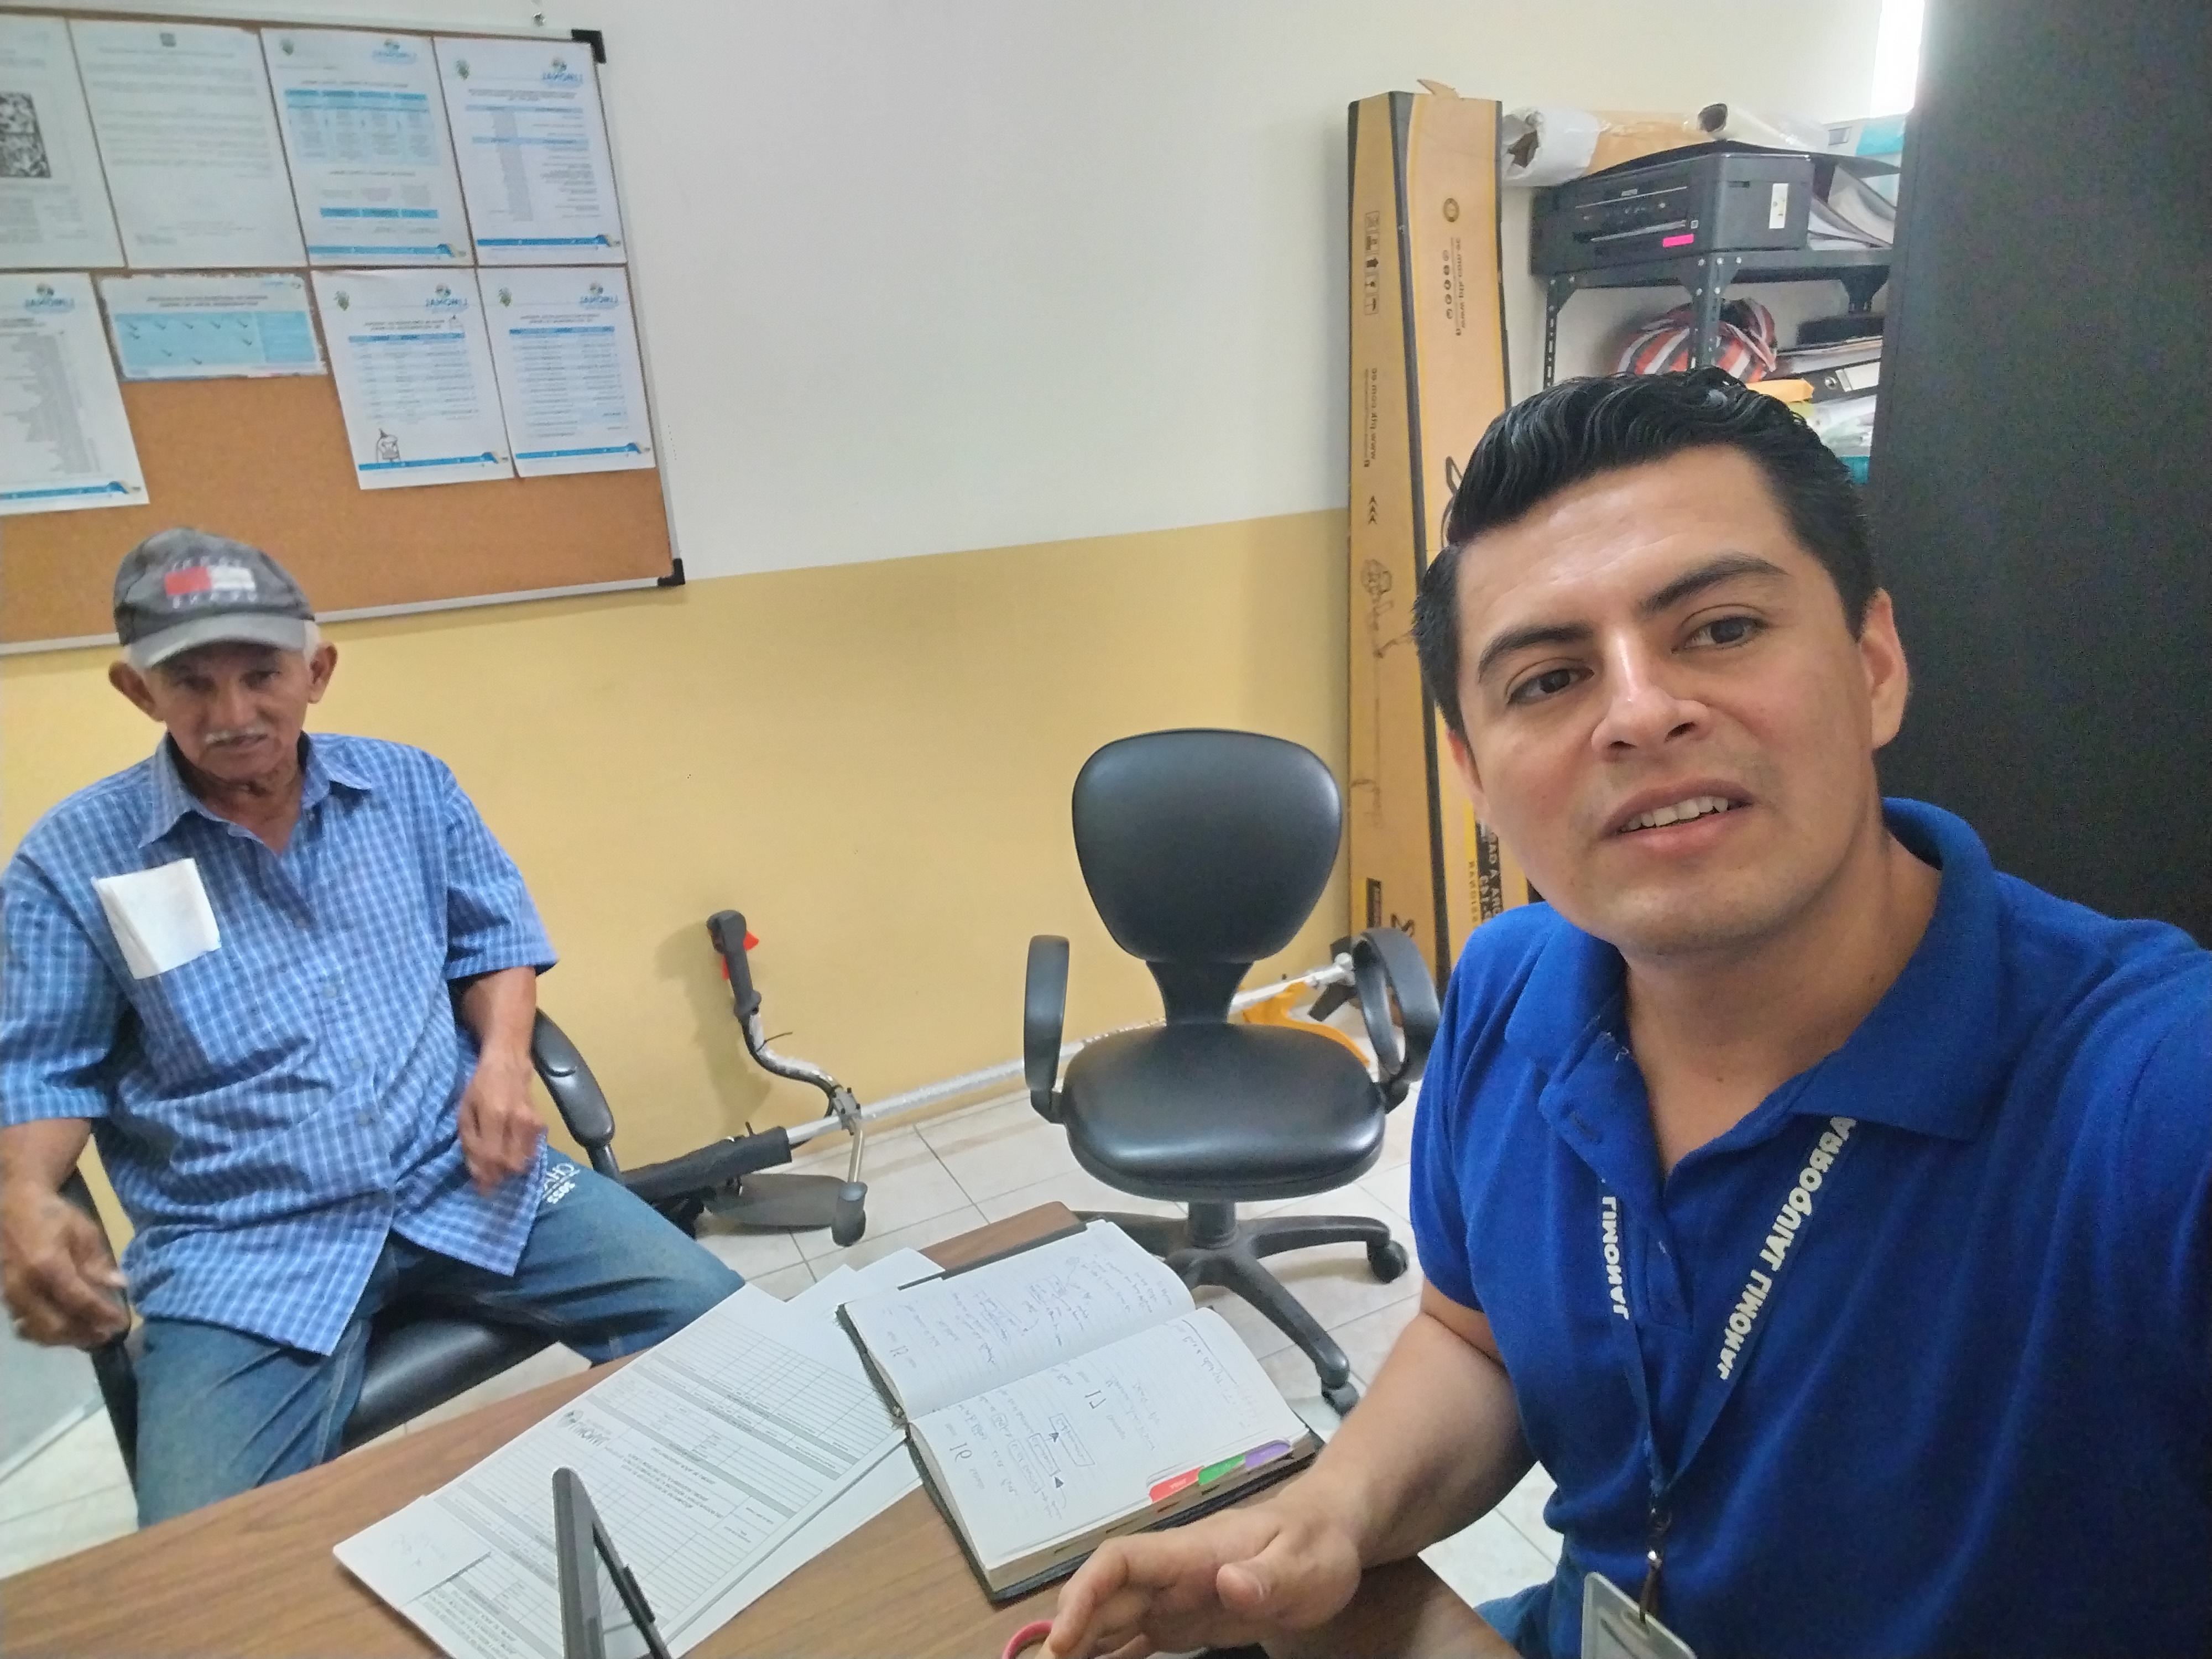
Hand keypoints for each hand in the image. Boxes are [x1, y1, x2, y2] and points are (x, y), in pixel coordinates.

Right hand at [0, 1178, 129, 1347]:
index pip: (79, 1300)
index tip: (122, 1322)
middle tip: (108, 1335)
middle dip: (84, 1334)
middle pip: (55, 1325)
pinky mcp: (4, 1298)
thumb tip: (119, 1285)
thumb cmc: (53, 1216)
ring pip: (37, 1331)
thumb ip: (98, 1262)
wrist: (13, 1206)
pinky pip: (24, 1325)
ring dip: (66, 1339)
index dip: (102, 1314)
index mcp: (48, 1265)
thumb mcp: (84, 1231)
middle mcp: (26, 1285)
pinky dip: (46, 1333)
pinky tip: (66, 1330)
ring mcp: (11, 1294)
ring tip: (91, 1336)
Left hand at [457, 1049, 543, 1192]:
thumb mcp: (465, 1110)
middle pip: (511, 1164)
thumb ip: (470, 1140)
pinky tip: (510, 1154)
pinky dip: (520, 1158)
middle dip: (499, 1177)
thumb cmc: (480, 1086)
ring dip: (510, 1170)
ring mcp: (532, 1123)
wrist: (508, 1064)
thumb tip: (477, 1170)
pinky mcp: (541, 1124)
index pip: (491, 1156)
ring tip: (498, 1169)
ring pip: (524, 1161)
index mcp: (494, 1115)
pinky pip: (532, 1152)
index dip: (486, 1176)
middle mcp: (517, 1121)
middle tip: (488, 1181)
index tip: (481, 1189)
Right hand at [1044, 1493, 1363, 1658]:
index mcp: (1192, 1552)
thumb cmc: (1318, 1543)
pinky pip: (1138, 1637)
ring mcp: (1176, 1595)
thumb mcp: (1306, 1563)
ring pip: (1113, 1617)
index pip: (1120, 1561)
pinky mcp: (1186, 1618)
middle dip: (1069, 1631)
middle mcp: (1173, 1572)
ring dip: (1082, 1645)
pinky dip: (1110, 1655)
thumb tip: (1227, 1584)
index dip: (1084, 1593)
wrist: (1330, 1531)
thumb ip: (1267, 1576)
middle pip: (1106, 1596)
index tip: (1063, 1637)